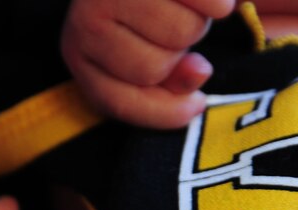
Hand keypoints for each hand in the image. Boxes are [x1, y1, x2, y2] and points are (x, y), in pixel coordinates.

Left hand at [61, 0, 235, 128]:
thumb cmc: (143, 9)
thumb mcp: (145, 51)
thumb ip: (166, 79)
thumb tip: (199, 72)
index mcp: (78, 52)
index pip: (117, 100)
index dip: (162, 112)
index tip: (196, 105)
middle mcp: (85, 22)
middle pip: (155, 68)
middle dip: (179, 51)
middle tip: (177, 24)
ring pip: (182, 34)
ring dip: (199, 20)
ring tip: (183, 3)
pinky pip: (208, 5)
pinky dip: (218, 3)